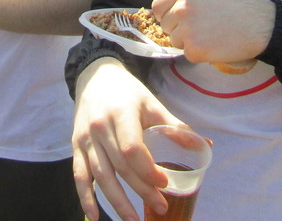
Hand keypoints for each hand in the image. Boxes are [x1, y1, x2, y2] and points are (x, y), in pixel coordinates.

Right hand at [72, 59, 182, 220]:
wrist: (95, 76)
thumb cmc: (127, 92)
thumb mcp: (152, 104)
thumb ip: (176, 127)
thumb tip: (205, 145)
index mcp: (121, 114)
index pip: (132, 149)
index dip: (148, 170)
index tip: (164, 183)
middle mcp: (100, 127)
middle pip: (120, 166)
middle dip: (141, 190)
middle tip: (160, 207)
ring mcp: (86, 138)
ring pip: (100, 176)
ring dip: (117, 202)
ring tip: (134, 220)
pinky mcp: (76, 145)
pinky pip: (79, 175)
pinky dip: (86, 197)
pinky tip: (95, 216)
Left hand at [152, 0, 274, 68]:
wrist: (258, 25)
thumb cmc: (235, 9)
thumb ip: (184, 2)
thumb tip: (165, 18)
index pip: (157, 7)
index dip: (166, 16)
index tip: (177, 20)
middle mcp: (181, 8)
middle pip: (165, 26)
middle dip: (178, 30)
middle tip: (202, 29)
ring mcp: (186, 29)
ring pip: (175, 41)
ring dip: (189, 42)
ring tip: (211, 35)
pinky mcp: (194, 49)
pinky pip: (187, 54)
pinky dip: (199, 54)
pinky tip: (215, 45)